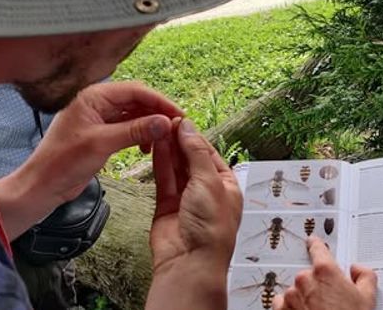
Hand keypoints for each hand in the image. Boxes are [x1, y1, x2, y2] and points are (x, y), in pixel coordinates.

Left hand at [0, 81, 182, 237]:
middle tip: (176, 128)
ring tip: (163, 140)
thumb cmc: (62, 162)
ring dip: (150, 125)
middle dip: (157, 113)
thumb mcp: (102, 144)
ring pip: (135, 115)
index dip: (160, 102)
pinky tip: (146, 147)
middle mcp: (97, 103)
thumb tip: (165, 122)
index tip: (178, 115)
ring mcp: (100, 118)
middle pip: (137, 100)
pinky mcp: (101, 134)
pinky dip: (140, 135)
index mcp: (93, 96)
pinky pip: (128, 128)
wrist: (43, 185)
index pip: (136, 91)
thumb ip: (135, 130)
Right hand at [145, 118, 242, 309]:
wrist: (190, 261)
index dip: (195, 137)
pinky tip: (156, 146)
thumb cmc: (211, 229)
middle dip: (181, 141)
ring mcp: (186, 199)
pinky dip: (160, 162)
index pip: (210, 154)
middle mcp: (207, 192)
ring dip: (169, 149)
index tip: (181, 121)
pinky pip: (163, 179)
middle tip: (167, 121)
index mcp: (226, 187)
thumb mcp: (209, 182)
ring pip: (176, 167)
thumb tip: (188, 128)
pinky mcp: (167, 206)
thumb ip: (196, 152)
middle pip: (192, 159)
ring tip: (159, 128)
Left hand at [274, 237, 377, 309]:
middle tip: (329, 299)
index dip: (316, 245)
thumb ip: (365, 276)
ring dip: (303, 296)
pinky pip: (281, 302)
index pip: (318, 249)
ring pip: (295, 289)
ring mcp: (291, 295)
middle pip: (309, 274)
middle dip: (317, 284)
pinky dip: (289, 307)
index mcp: (325, 271)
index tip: (313, 242)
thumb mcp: (367, 298)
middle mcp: (305, 280)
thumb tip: (358, 269)